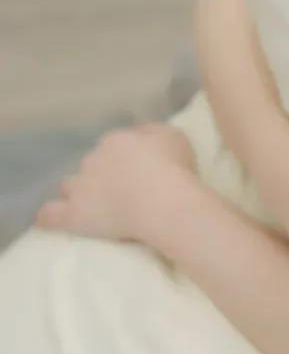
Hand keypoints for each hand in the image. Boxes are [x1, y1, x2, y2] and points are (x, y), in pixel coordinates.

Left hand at [35, 123, 197, 244]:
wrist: (162, 201)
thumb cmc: (173, 168)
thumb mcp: (173, 136)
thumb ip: (153, 133)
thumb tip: (141, 136)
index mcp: (116, 141)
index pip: (113, 146)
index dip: (124, 159)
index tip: (137, 172)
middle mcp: (93, 159)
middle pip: (92, 165)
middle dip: (102, 175)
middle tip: (123, 191)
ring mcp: (80, 187)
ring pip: (70, 185)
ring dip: (78, 192)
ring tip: (94, 206)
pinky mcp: (73, 214)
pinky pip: (50, 215)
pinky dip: (49, 217)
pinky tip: (50, 220)